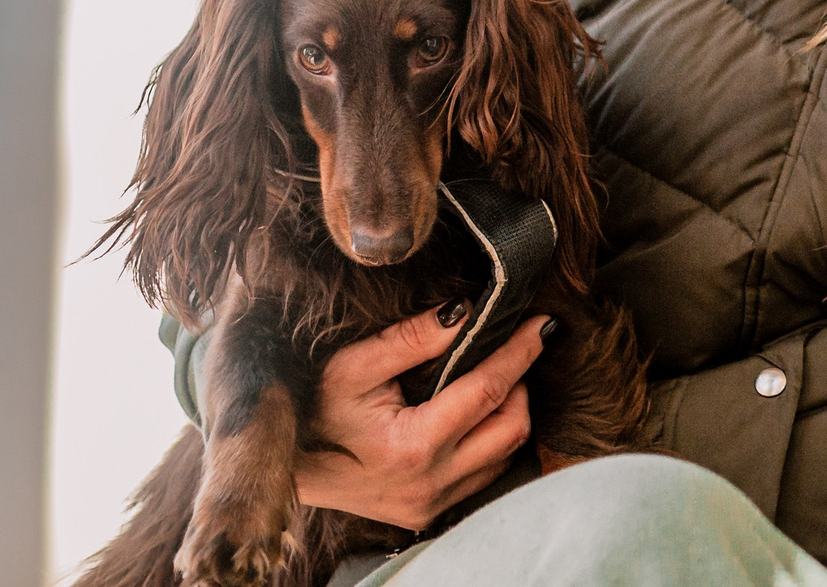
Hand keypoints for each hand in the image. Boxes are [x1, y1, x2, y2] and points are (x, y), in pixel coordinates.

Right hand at [293, 305, 548, 530]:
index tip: (542, 324)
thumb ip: (410, 339)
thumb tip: (465, 312)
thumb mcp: (351, 366)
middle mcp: (429, 484)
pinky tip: (477, 415)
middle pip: (512, 427)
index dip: (520, 352)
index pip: (489, 390)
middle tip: (513, 349)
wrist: (284, 466)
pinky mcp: (426, 513)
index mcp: (412, 447)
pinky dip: (493, 442)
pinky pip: (484, 477)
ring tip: (494, 378)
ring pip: (505, 456)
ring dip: (510, 413)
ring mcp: (430, 504)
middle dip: (521, 383)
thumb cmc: (313, 410)